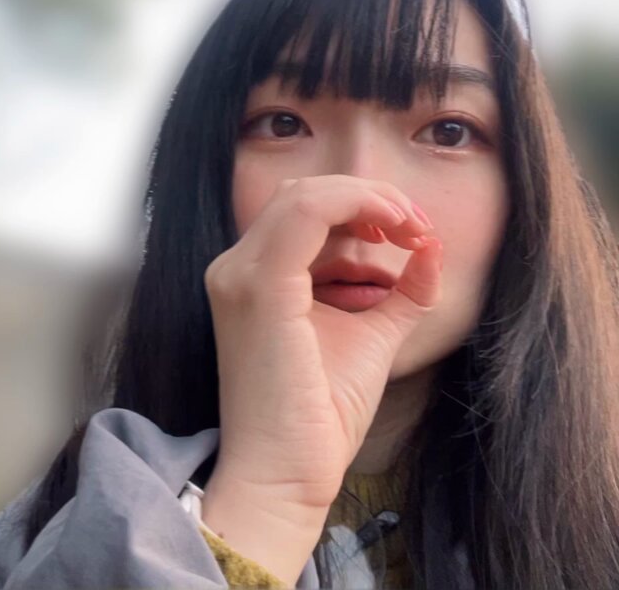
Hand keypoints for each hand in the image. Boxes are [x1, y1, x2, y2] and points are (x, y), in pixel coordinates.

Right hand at [203, 174, 441, 510]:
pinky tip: (398, 230)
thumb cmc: (319, 416)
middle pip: (303, 193)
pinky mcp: (260, 287)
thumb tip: (432, 249)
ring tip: (411, 228)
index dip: (362, 206)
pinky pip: (307, 213)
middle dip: (367, 197)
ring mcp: (241, 275)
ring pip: (304, 193)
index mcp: (254, 278)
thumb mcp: (371, 337)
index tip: (413, 232)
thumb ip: (400, 293)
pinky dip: (358, 207)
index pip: (304, 212)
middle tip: (416, 225)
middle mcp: (236, 268)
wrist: (285, 475)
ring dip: (366, 198)